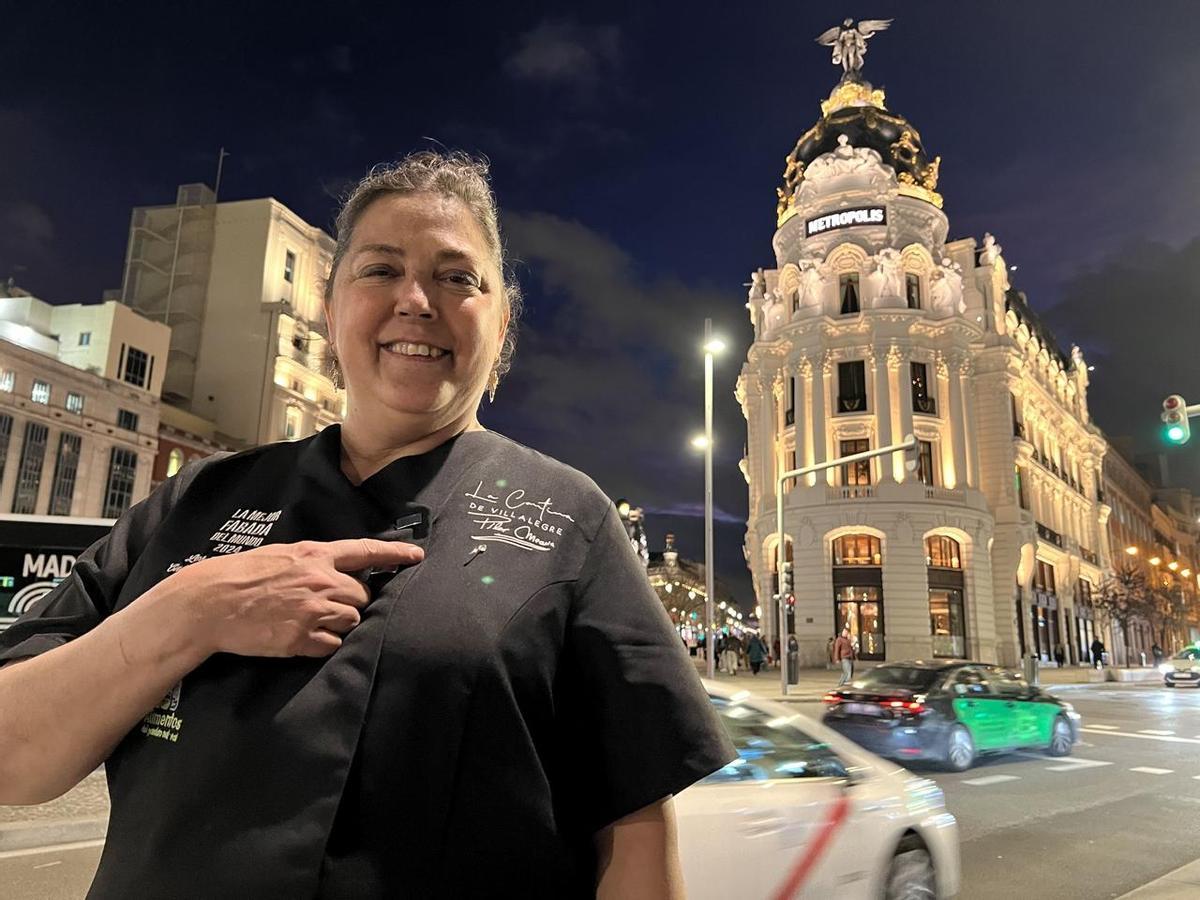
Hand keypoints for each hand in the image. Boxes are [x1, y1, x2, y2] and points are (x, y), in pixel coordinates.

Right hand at [164, 539, 423, 658]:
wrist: (211, 603)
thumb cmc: (241, 575)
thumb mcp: (281, 555)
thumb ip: (312, 561)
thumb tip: (336, 569)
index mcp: (315, 555)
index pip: (366, 551)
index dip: (395, 552)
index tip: (417, 555)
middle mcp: (321, 581)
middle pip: (362, 594)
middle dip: (351, 601)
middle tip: (324, 604)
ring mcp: (314, 611)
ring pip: (351, 620)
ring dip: (339, 623)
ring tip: (310, 620)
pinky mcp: (303, 639)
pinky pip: (333, 645)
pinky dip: (324, 643)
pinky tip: (303, 637)